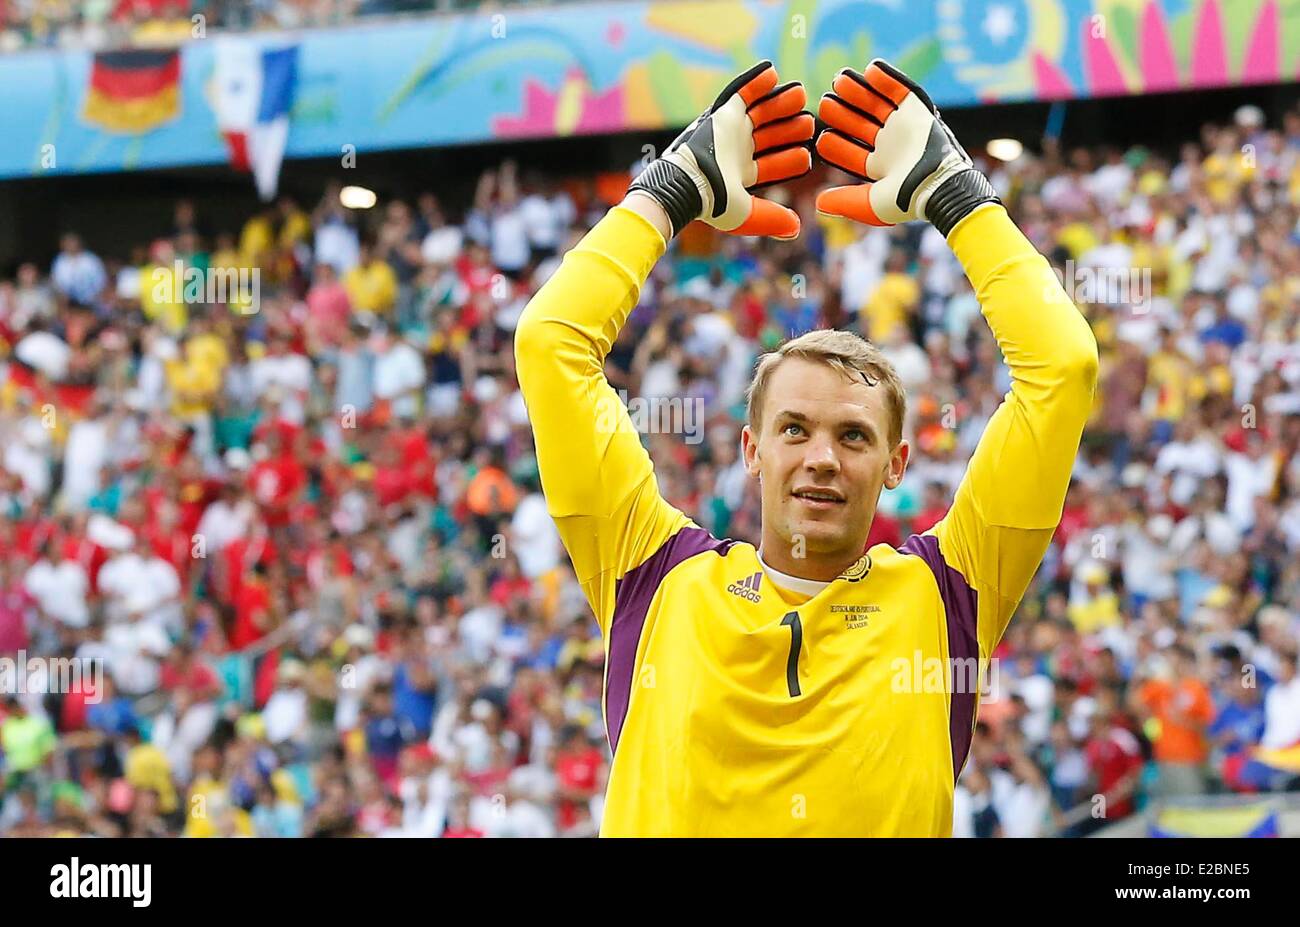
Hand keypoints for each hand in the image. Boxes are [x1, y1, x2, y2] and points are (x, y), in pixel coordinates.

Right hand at [629, 60, 812, 239]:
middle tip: (809, 123)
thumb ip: (772, 219)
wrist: (690, 182)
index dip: (788, 162)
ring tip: (799, 94)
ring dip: (779, 103)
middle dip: (789, 129)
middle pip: (768, 136)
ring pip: (760, 113)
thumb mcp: (746, 213)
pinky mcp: (722, 113)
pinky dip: (756, 81)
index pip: (770, 166)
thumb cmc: (713, 202)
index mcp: (740, 175)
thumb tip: (796, 228)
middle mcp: (736, 152)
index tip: (806, 158)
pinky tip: (773, 72)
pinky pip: (740, 92)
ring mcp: (729, 131)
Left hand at [814, 59, 998, 234]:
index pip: (854, 154)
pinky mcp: (920, 111)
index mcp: (882, 168)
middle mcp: (892, 147)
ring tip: (839, 80)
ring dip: (858, 91)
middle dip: (843, 113)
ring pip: (878, 104)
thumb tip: (818, 203)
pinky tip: (869, 69)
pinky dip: (887, 78)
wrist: (937, 184)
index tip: (820, 138)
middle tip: (824, 102)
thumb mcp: (870, 204)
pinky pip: (902, 90)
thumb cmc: (906, 199)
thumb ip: (844, 202)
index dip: (837, 146)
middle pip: (862, 125)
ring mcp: (906, 127)